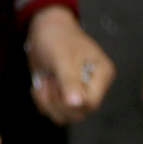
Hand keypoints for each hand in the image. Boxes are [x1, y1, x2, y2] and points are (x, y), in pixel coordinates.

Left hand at [25, 6, 114, 124]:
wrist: (42, 27)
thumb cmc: (56, 37)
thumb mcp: (62, 58)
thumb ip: (70, 81)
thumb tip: (77, 104)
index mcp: (101, 75)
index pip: (91, 103)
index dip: (71, 100)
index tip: (57, 83)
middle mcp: (94, 87)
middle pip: (78, 113)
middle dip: (57, 101)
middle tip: (49, 80)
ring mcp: (78, 92)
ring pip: (65, 116)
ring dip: (48, 102)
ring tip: (45, 81)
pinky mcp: (64, 95)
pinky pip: (54, 112)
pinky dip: (43, 102)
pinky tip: (41, 85)